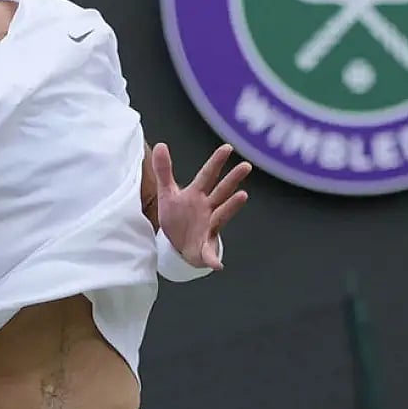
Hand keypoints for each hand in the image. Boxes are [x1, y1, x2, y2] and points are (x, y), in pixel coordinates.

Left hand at [152, 142, 250, 270]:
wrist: (177, 245)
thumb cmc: (177, 216)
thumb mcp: (168, 193)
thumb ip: (164, 171)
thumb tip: (162, 144)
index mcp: (197, 195)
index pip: (207, 175)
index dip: (216, 162)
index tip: (227, 148)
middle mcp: (208, 208)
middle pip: (221, 191)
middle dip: (232, 179)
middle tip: (246, 166)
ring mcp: (209, 227)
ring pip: (222, 215)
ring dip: (232, 206)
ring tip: (243, 196)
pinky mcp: (205, 248)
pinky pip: (210, 254)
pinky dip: (213, 259)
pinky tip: (218, 264)